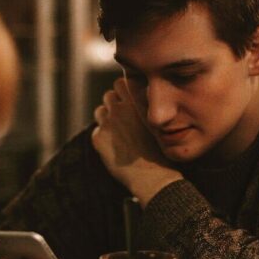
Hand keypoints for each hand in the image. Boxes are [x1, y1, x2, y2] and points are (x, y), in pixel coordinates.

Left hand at [92, 78, 181, 205]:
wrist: (153, 175)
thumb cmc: (161, 148)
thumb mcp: (158, 119)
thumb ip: (144, 106)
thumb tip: (136, 98)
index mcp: (135, 101)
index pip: (121, 83)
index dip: (124, 92)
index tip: (129, 102)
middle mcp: (119, 109)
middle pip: (108, 95)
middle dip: (114, 104)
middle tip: (123, 118)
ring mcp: (107, 123)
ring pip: (100, 111)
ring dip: (107, 118)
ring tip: (119, 132)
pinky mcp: (98, 139)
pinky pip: (97, 131)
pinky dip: (104, 137)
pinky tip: (116, 147)